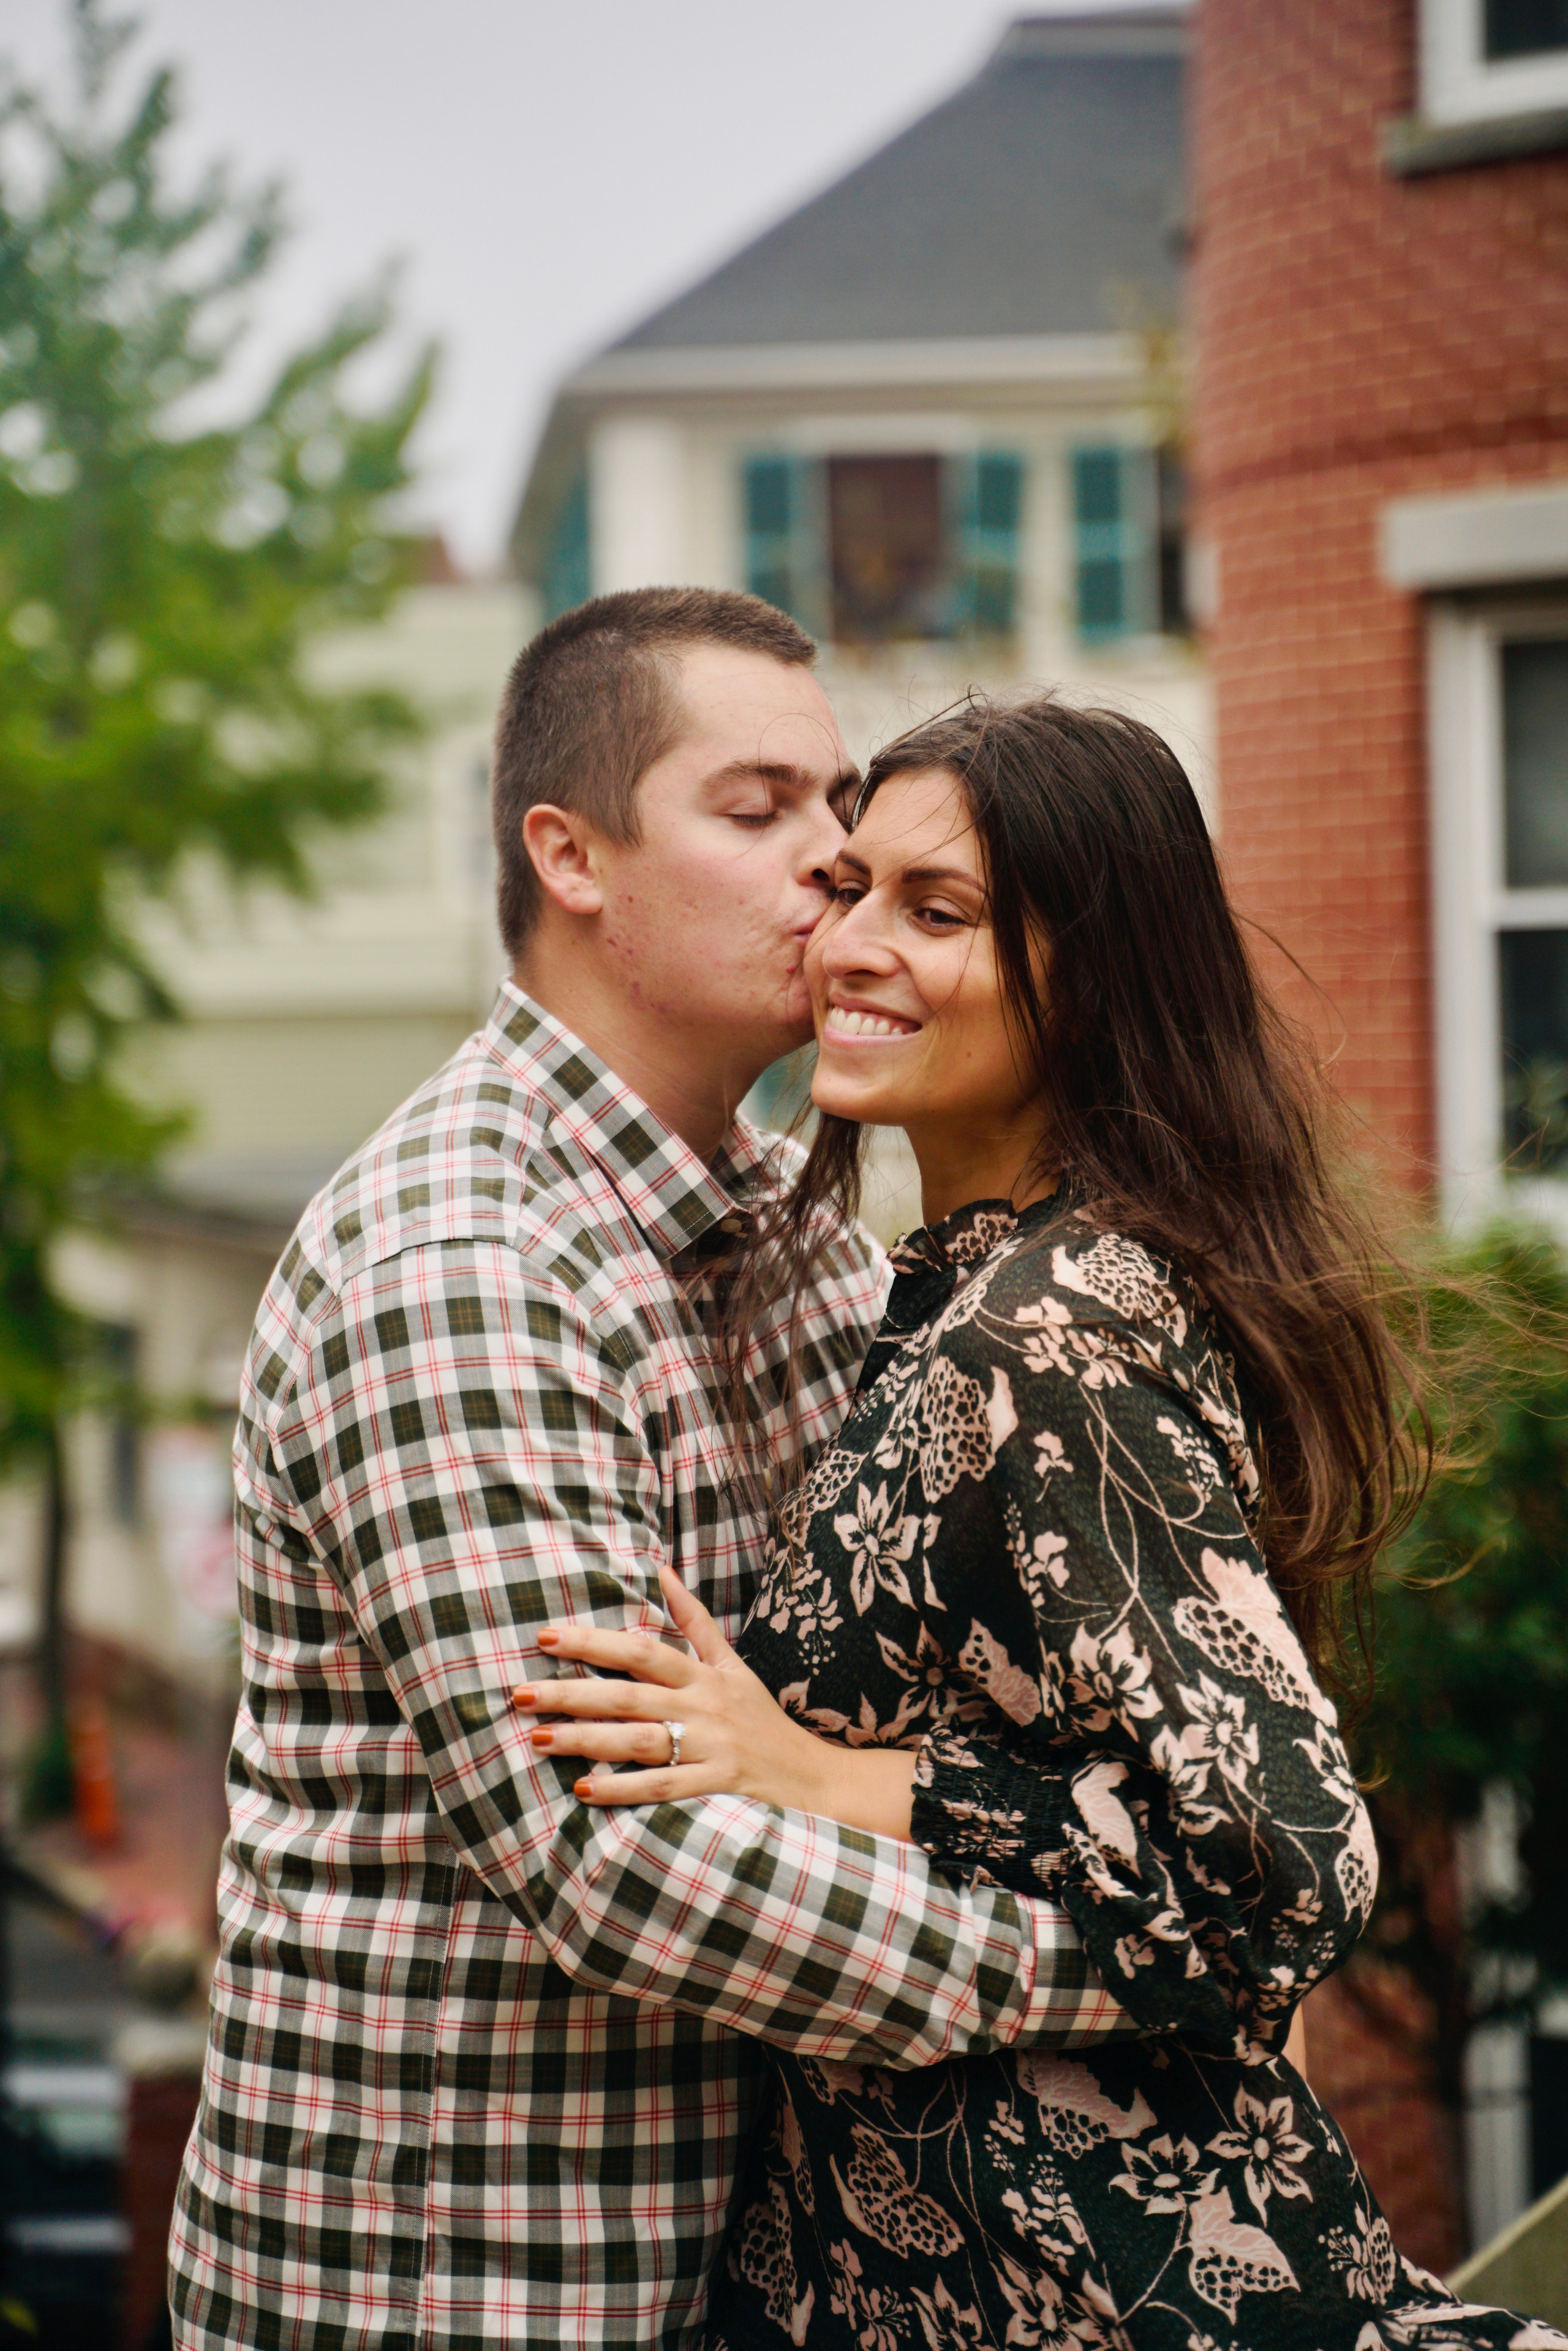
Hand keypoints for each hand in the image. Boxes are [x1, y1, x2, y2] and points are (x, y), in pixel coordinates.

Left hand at [511, 1565, 915, 1836]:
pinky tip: (585, 1790)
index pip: (642, 1650)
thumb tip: (662, 1571)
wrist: (815, 1779)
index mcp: (705, 1676)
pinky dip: (624, 1789)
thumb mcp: (734, 1667)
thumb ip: (696, 1623)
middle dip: (573, 1692)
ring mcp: (712, 1748)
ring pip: (640, 1740)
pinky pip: (664, 1787)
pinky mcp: (718, 1788)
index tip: (546, 1637)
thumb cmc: (763, 1722)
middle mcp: (705, 1707)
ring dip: (586, 1739)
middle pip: (629, 1695)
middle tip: (520, 1692)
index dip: (593, 1642)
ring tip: (539, 1738)